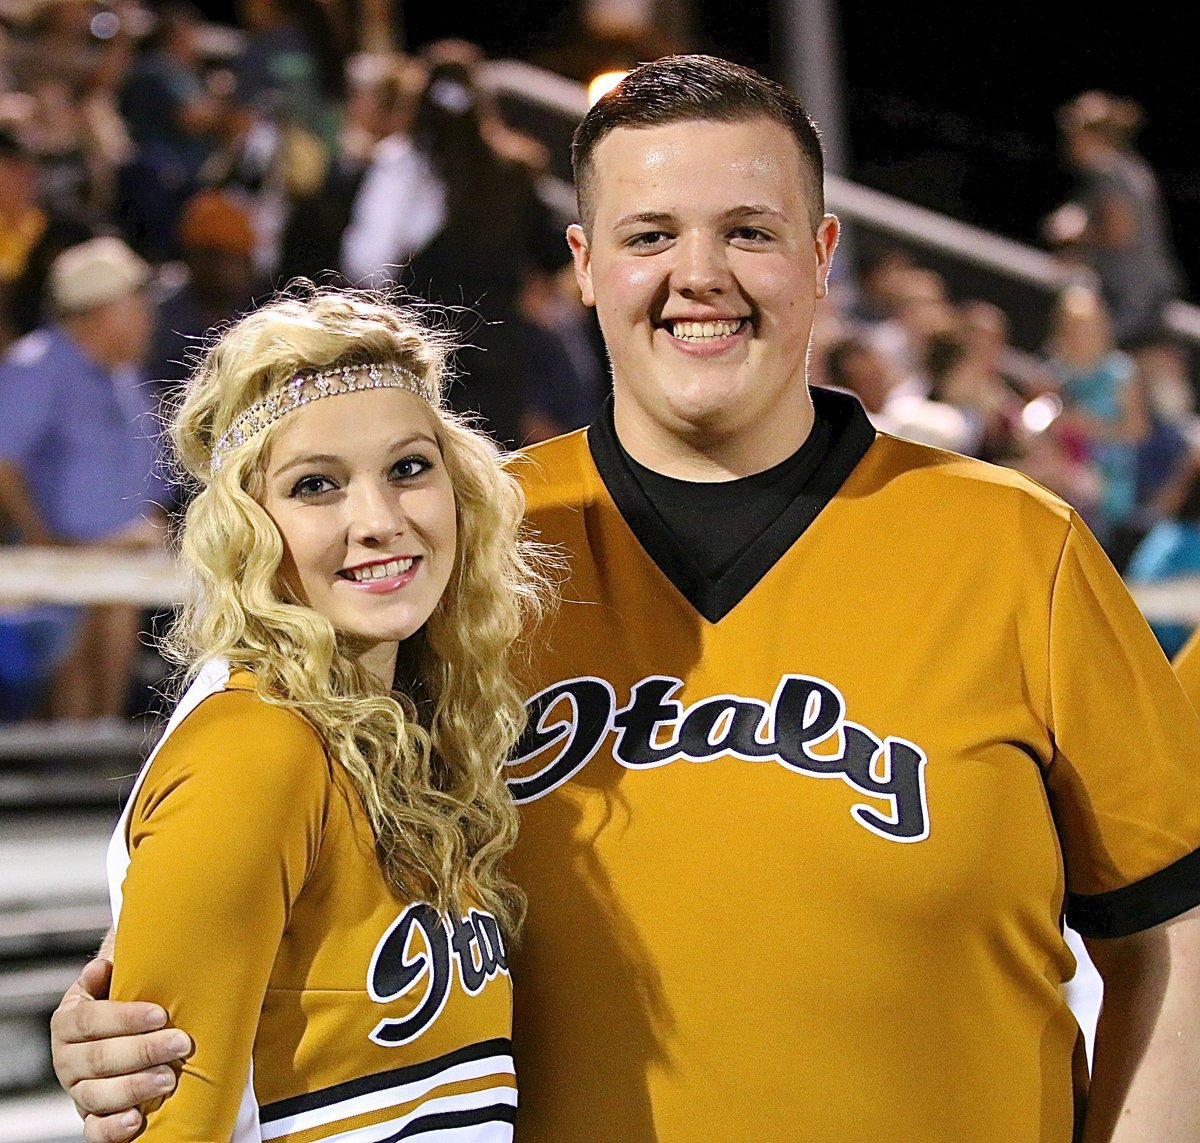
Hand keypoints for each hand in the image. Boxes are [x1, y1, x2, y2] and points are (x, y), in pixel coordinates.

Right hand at [50, 959, 192, 1142]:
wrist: (124, 1027)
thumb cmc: (127, 997)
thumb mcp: (118, 977)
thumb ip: (113, 969)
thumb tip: (101, 967)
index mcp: (69, 1021)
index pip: (90, 1020)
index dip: (125, 1018)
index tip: (161, 1015)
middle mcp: (67, 1058)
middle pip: (99, 1058)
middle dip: (143, 1051)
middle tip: (180, 1044)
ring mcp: (78, 1089)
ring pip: (97, 1094)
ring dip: (134, 1087)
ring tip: (169, 1079)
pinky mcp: (91, 1115)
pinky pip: (94, 1129)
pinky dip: (112, 1128)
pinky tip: (137, 1120)